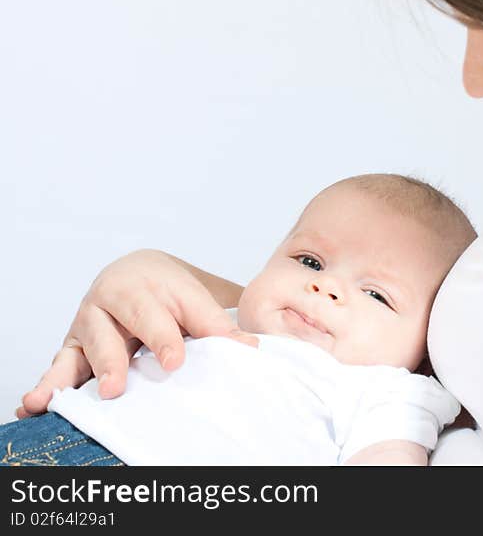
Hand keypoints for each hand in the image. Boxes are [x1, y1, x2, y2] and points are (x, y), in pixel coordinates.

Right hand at [16, 249, 256, 417]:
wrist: (136, 272)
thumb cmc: (170, 292)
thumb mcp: (197, 299)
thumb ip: (219, 323)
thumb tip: (252, 348)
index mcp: (156, 283)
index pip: (171, 310)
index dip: (171, 337)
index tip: (176, 361)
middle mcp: (120, 297)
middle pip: (131, 320)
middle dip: (136, 350)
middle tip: (139, 379)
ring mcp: (93, 321)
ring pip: (91, 343)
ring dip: (100, 367)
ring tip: (108, 391)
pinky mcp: (74, 346)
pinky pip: (60, 365)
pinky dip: (49, 384)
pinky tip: (37, 404)